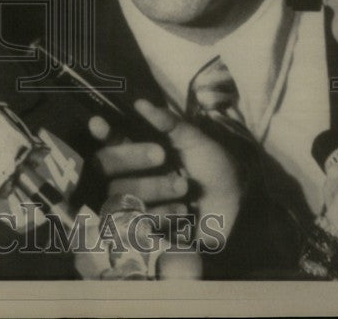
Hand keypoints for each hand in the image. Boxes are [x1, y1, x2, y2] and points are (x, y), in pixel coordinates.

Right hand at [91, 99, 242, 245]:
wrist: (239, 208)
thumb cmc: (214, 169)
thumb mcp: (195, 141)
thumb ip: (169, 123)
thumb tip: (140, 103)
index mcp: (138, 155)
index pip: (109, 143)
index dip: (102, 134)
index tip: (98, 123)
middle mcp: (130, 179)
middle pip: (106, 168)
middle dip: (131, 158)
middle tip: (161, 155)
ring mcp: (134, 207)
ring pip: (119, 196)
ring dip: (151, 188)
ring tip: (183, 186)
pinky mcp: (144, 233)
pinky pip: (134, 224)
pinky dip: (159, 214)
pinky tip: (182, 210)